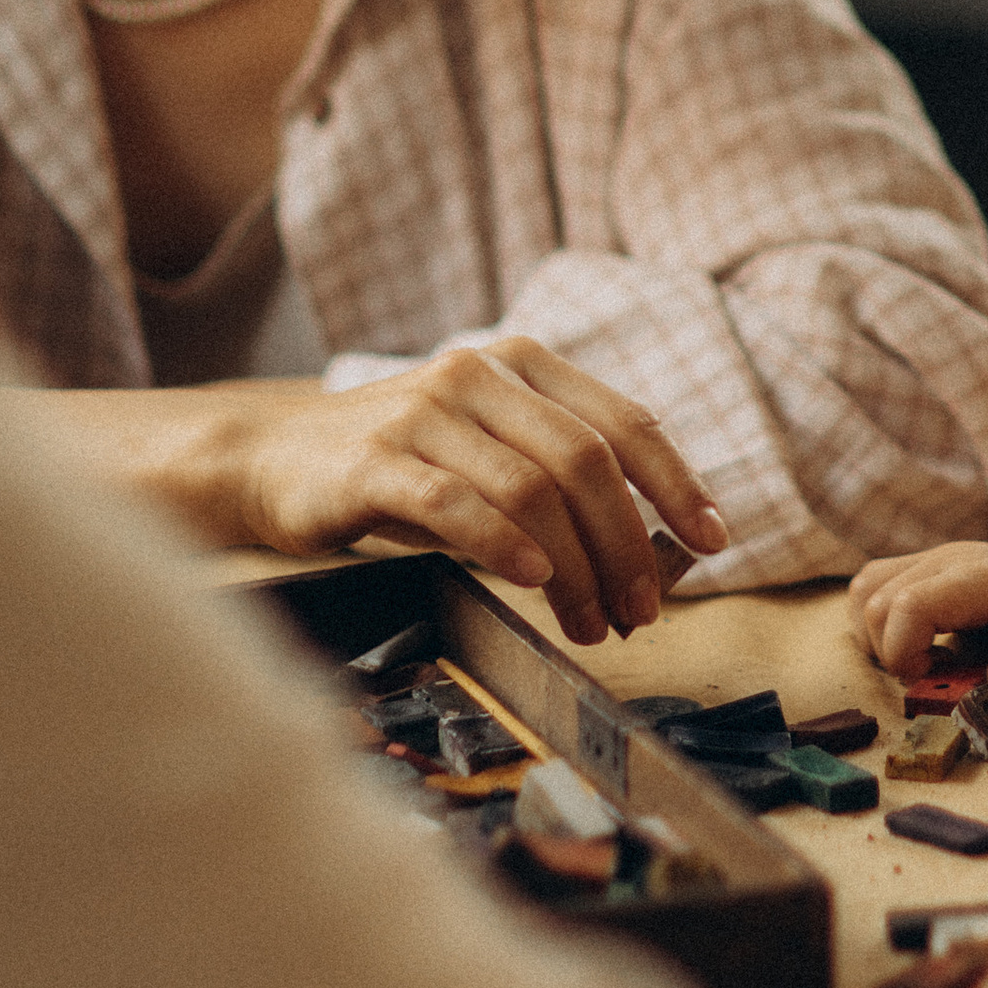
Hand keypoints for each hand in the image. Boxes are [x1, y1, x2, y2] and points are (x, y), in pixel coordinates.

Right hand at [223, 338, 727, 644]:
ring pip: (531, 488)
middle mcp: (479, 375)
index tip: (714, 540)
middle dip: (627, 545)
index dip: (677, 484)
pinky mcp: (374, 460)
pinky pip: (456, 501)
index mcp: (522, 366)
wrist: (273, 459)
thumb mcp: (489, 456)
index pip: (624, 423)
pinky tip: (532, 580)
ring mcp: (424, 412)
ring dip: (576, 566)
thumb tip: (656, 553)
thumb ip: (559, 481)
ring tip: (591, 621)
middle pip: (586, 461)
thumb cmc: (400, 469)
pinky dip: (504, 543)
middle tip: (640, 611)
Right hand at [848, 532, 987, 690]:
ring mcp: (929, 560)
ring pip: (863, 591)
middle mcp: (942, 560)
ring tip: (922, 661)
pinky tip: (918, 644)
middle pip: (873, 601)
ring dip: (877, 637)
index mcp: (975, 577)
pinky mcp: (923, 569)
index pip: (905, 605)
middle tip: (934, 677)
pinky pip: (871, 588)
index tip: (933, 680)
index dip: (904, 653)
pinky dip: (878, 623)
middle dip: (890, 653)